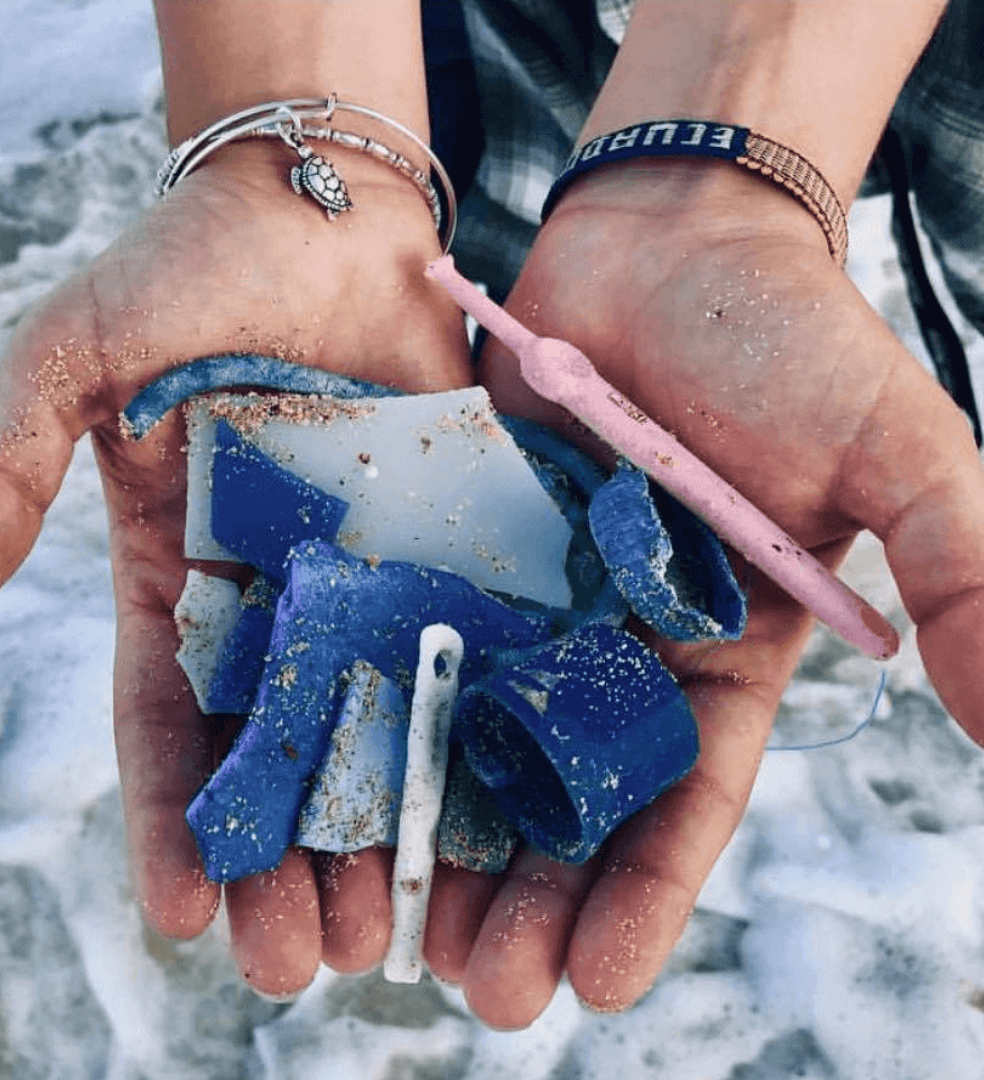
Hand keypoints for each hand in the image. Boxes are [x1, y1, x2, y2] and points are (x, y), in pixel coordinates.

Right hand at [0, 143, 472, 996]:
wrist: (319, 210)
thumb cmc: (187, 269)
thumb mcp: (71, 359)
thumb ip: (7, 469)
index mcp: (176, 575)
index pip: (165, 723)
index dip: (171, 820)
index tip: (183, 914)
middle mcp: (272, 595)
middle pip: (274, 752)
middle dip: (279, 860)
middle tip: (298, 966)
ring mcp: (364, 576)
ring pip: (366, 725)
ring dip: (370, 830)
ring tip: (386, 936)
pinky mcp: (445, 544)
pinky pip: (454, 648)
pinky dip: (461, 733)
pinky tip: (477, 819)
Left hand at [421, 161, 983, 1025]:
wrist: (671, 241)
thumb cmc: (790, 339)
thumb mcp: (900, 454)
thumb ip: (960, 576)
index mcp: (725, 652)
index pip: (687, 798)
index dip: (646, 894)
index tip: (594, 984)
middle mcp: (620, 643)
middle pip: (569, 794)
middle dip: (529, 896)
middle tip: (478, 991)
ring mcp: (531, 595)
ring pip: (477, 736)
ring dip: (443, 834)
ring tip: (395, 934)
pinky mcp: (458, 542)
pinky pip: (412, 635)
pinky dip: (380, 705)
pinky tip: (339, 781)